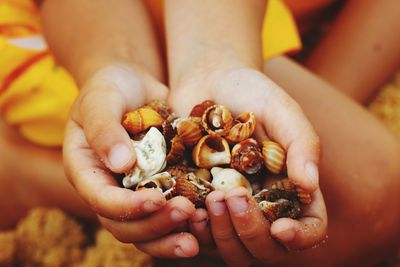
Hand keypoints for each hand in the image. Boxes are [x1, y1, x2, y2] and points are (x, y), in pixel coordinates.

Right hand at [63, 63, 198, 257]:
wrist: (133, 84)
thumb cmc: (110, 87)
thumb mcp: (102, 98)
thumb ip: (105, 128)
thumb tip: (121, 164)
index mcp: (87, 171)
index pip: (101, 199)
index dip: (126, 207)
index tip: (156, 199)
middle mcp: (109, 188)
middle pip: (125, 225)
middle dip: (155, 225)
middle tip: (186, 212)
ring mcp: (134, 191)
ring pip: (147, 228)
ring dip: (171, 234)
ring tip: (199, 234)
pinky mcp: (160, 186)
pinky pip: (169, 212)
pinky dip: (186, 222)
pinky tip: (208, 219)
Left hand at [168, 63, 327, 263]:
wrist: (207, 82)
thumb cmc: (250, 91)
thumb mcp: (280, 110)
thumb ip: (301, 143)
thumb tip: (310, 186)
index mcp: (291, 186)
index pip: (310, 226)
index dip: (300, 237)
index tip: (280, 227)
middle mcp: (263, 204)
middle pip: (267, 248)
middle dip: (251, 232)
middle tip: (233, 197)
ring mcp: (231, 207)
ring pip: (233, 250)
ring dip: (221, 236)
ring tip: (209, 203)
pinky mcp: (201, 203)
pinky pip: (200, 234)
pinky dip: (195, 231)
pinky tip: (185, 210)